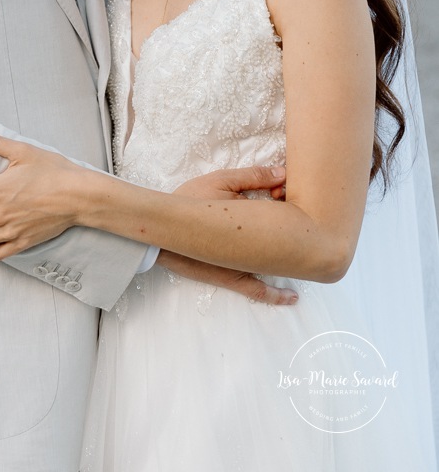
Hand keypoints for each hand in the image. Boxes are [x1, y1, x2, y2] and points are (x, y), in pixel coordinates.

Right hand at [161, 165, 295, 304]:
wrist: (161, 231)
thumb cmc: (190, 202)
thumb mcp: (219, 181)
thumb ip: (251, 177)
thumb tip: (283, 175)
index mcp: (251, 219)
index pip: (283, 210)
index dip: (288, 197)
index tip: (285, 189)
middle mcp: (253, 247)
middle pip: (286, 238)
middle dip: (296, 224)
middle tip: (298, 211)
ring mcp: (244, 265)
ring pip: (278, 264)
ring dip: (293, 256)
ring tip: (310, 251)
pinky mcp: (232, 279)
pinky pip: (258, 290)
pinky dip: (276, 294)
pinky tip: (292, 297)